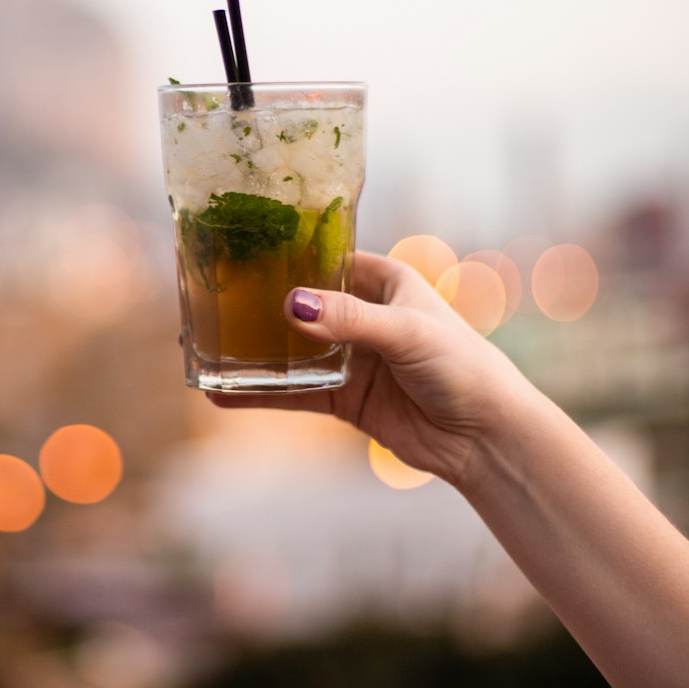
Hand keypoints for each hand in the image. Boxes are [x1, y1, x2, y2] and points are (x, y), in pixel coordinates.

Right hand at [210, 251, 533, 488]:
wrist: (485, 438)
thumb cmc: (463, 367)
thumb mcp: (407, 333)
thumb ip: (350, 320)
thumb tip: (292, 304)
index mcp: (383, 281)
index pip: (324, 257)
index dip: (285, 254)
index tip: (238, 250)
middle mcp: (363, 315)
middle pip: (299, 303)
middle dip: (257, 304)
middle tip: (207, 300)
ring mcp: (351, 358)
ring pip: (291, 349)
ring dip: (254, 351)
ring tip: (203, 348)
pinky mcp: (345, 398)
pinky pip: (294, 392)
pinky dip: (261, 394)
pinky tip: (224, 394)